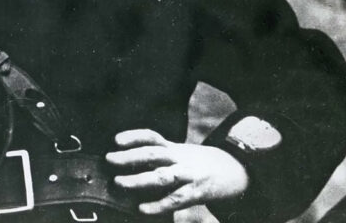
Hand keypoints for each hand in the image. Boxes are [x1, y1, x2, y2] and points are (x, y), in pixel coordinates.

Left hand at [106, 129, 248, 215]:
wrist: (236, 171)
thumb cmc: (199, 164)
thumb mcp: (181, 153)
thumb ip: (160, 156)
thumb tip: (130, 162)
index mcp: (174, 148)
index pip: (151, 137)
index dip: (133, 136)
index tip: (116, 140)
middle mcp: (179, 158)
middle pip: (152, 154)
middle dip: (129, 157)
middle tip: (109, 159)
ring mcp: (188, 175)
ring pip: (162, 176)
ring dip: (139, 180)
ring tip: (119, 182)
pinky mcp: (196, 193)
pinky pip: (174, 200)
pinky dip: (158, 205)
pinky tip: (142, 208)